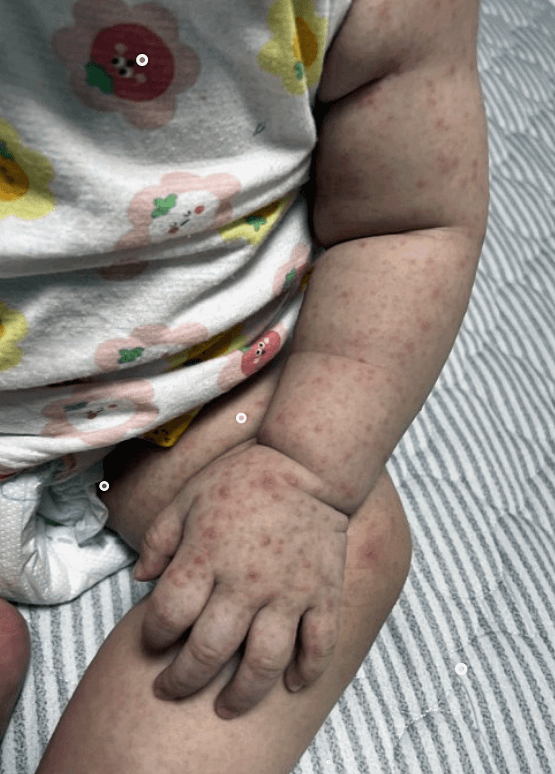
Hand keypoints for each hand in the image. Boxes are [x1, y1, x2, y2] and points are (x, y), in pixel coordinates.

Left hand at [133, 442, 348, 719]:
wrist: (308, 462)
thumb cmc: (243, 478)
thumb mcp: (188, 497)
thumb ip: (160, 539)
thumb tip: (140, 579)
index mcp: (207, 555)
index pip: (168, 616)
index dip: (152, 636)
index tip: (153, 641)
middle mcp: (246, 581)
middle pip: (208, 651)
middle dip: (183, 680)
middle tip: (172, 689)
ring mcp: (289, 590)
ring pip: (263, 662)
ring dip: (242, 695)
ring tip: (226, 708)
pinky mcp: (324, 592)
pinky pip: (319, 644)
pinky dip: (306, 672)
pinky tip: (290, 684)